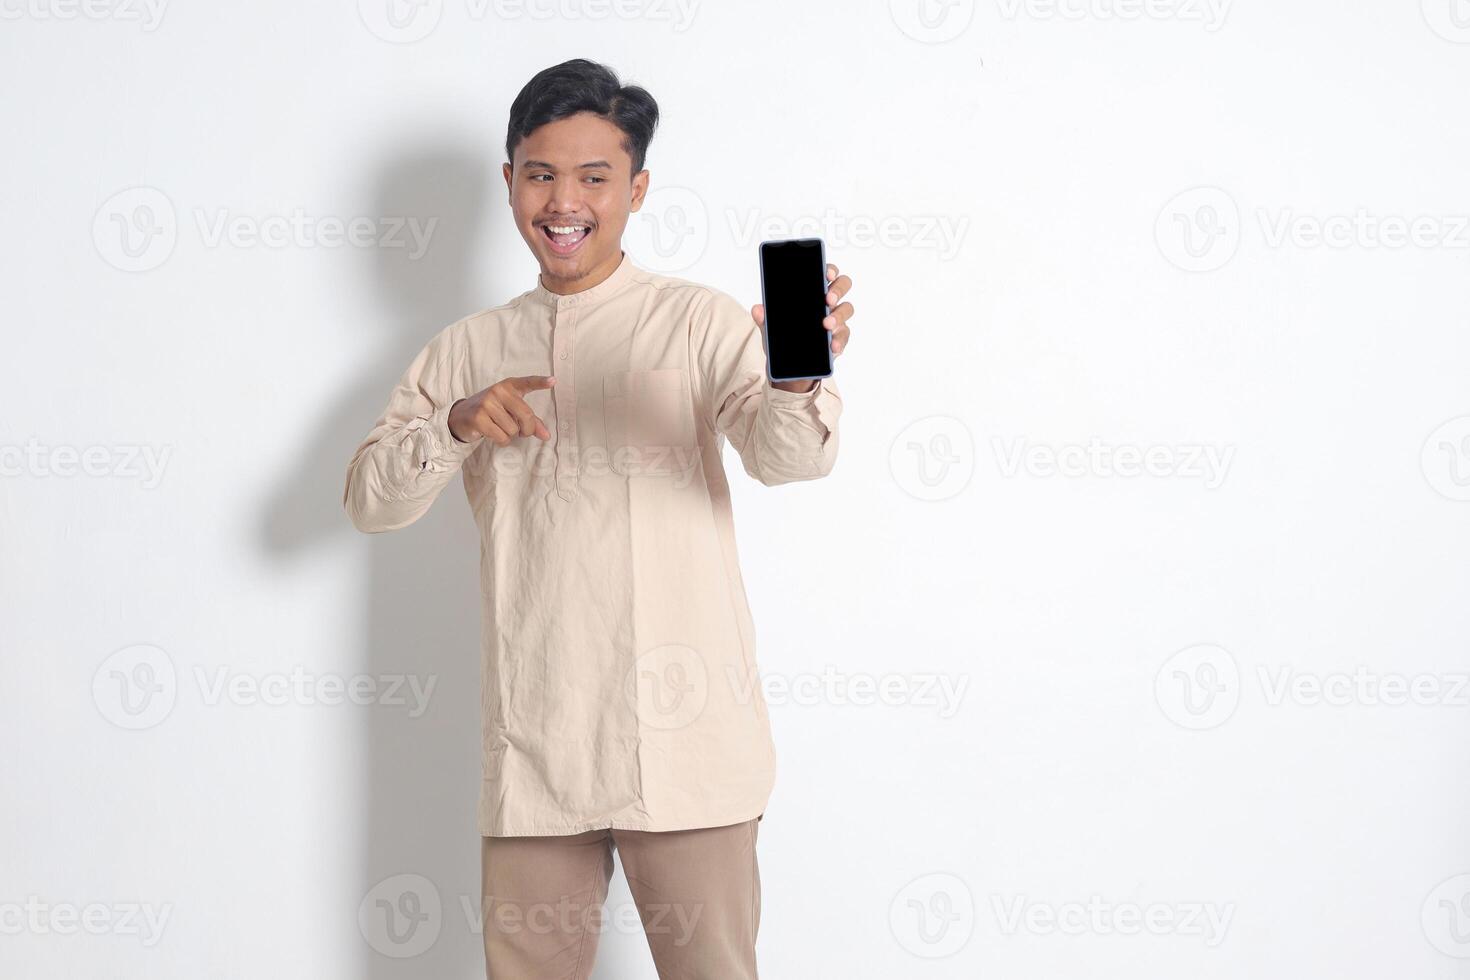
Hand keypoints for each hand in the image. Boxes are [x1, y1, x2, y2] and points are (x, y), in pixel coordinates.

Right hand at [448, 375, 555, 444]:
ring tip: (499, 427)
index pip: (527, 383)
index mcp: (509, 386)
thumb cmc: (491, 412)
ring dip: (510, 435)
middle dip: (527, 429)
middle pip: (526, 416)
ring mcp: (487, 403)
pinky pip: (502, 437)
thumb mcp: (510, 410)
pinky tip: (493, 433)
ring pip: (513, 430)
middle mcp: (498, 391)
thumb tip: (546, 436)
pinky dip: (502, 441)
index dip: (540, 382)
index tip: (553, 380)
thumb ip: (530, 421)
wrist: (461, 416)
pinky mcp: (479, 418)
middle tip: (522, 432)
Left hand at [752, 262, 853, 392]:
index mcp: (813, 291)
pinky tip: (832, 346)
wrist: (790, 366)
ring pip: (847, 309)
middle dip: (838, 290)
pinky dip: (839, 341)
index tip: (826, 274)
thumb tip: (757, 309)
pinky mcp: (839, 338)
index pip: (826, 273)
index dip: (829, 269)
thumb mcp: (770, 328)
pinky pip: (844, 336)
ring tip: (826, 325)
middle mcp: (828, 302)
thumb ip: (764, 318)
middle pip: (843, 285)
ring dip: (838, 316)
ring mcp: (837, 319)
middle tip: (827, 300)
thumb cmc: (784, 338)